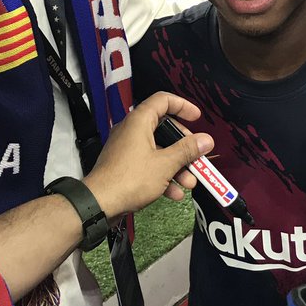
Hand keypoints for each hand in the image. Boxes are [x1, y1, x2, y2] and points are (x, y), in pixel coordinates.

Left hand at [84, 92, 212, 218]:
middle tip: (197, 157)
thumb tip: (206, 140)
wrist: (99, 204)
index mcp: (139, 121)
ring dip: (176, 165)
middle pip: (164, 129)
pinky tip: (174, 193)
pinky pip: (148, 164)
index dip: (182, 106)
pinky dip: (162, 175)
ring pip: (158, 150)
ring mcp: (127, 149)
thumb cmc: (131, 178)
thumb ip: (187, 150)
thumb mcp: (165, 164)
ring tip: (190, 182)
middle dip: (184, 146)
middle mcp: (132, 130)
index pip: (163, 101)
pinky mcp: (124, 166)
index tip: (197, 118)